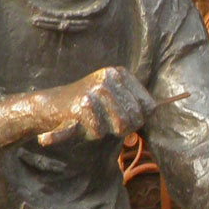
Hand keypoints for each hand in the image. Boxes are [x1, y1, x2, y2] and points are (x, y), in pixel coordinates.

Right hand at [34, 67, 156, 147]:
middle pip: (135, 118)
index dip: (139, 119)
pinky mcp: (83, 106)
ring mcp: (96, 91)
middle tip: (104, 123)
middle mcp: (109, 78)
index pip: (149, 106)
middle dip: (122, 128)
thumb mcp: (113, 96)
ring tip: (92, 121)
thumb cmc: (88, 106)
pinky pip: (100, 132)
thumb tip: (156, 109)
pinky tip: (80, 123)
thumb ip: (134, 104)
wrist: (52, 105)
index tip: (123, 119)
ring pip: (119, 126)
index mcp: (120, 73)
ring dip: (105, 131)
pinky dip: (90, 134)